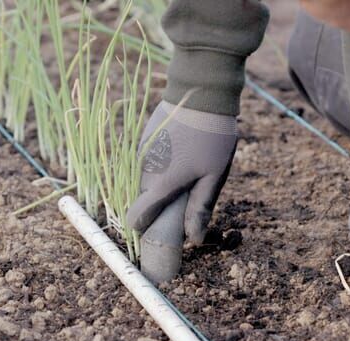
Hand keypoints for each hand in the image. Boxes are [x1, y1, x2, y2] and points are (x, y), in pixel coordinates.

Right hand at [127, 101, 236, 243]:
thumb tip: (192, 239)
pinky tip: (180, 156)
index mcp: (160, 184)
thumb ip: (199, 208)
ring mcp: (141, 153)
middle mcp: (144, 171)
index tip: (165, 231)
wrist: (201, 92)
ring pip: (145, 182)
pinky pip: (147, 164)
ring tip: (188, 172)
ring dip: (160, 186)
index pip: (137, 217)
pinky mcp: (144, 139)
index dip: (147, 229)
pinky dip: (159, 169)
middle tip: (187, 198)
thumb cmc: (212, 137)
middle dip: (161, 207)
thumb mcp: (212, 176)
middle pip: (144, 201)